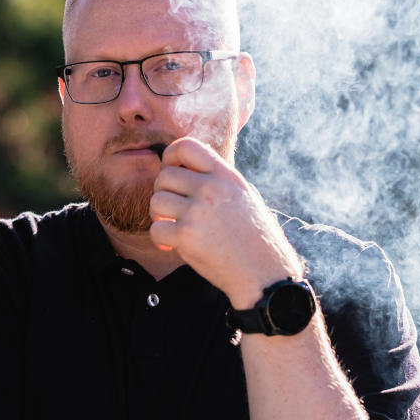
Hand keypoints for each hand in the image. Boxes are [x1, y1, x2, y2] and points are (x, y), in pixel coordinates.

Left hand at [149, 137, 303, 308]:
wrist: (264, 273)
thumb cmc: (256, 238)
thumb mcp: (245, 196)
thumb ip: (219, 180)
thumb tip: (189, 167)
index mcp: (226, 176)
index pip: (186, 145)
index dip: (170, 156)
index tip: (171, 171)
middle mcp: (211, 189)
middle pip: (164, 175)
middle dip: (163, 192)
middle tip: (172, 209)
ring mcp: (198, 211)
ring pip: (156, 201)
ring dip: (159, 215)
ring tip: (173, 226)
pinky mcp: (187, 236)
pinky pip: (155, 229)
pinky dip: (160, 239)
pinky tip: (172, 244)